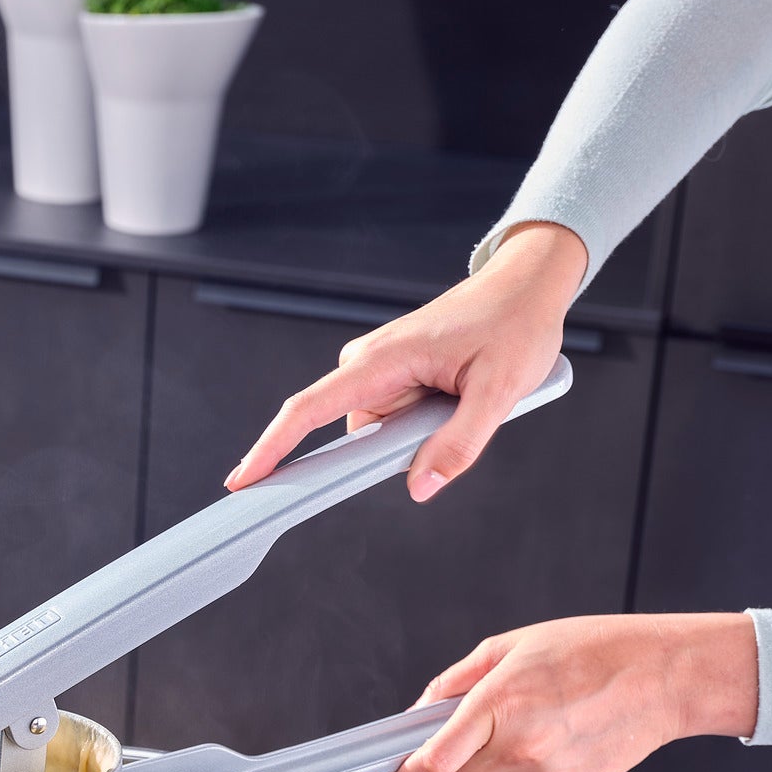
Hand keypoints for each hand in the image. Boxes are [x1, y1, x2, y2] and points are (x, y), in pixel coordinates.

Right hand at [224, 223, 587, 500]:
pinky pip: (391, 418)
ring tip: (465, 396)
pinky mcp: (392, 373)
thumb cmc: (516, 324)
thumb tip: (421, 487)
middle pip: (349, 431)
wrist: (528, 284)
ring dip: (414, 432)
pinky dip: (419, 421)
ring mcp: (378, 368)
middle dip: (389, 447)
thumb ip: (460, 444)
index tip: (242, 480)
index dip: (270, 448)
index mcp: (381, 361)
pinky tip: (456, 395)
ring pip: (376, 430)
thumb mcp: (500, 391)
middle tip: (448, 420)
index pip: (306, 411)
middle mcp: (368, 363)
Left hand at [382, 614, 759, 771]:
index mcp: (499, 705)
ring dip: (487, 771)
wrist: (667, 678)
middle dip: (446, 767)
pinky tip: (554, 742)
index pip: (431, 763)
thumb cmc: (595, 652)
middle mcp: (520, 748)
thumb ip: (454, 682)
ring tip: (526, 729)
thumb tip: (418, 714)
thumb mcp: (511, 647)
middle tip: (468, 736)